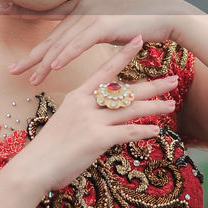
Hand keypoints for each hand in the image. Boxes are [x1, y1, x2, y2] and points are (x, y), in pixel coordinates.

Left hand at [4, 0, 195, 85]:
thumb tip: (75, 44)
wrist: (166, 15)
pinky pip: (81, 42)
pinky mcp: (106, 24)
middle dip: (31, 55)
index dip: (23, 9)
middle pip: (51, 36)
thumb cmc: (138, 24)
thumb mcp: (108, 28)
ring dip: (46, 63)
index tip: (0, 7)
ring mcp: (93, 15)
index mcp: (81, 8)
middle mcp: (83, 8)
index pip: (47, 12)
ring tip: (31, 79)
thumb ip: (88, 34)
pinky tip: (55, 66)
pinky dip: (67, 54)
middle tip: (10, 69)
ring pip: (63, 43)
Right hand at [8, 35, 177, 194]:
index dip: (123, 55)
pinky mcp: (97, 139)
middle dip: (152, 85)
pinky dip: (143, 131)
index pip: (104, 70)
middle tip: (173, 79)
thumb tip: (100, 118)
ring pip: (130, 109)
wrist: (34, 167)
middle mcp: (86, 104)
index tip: (138, 40)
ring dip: (154, 107)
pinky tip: (156, 131)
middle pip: (125, 90)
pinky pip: (127, 132)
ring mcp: (92, 121)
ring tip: (171, 104)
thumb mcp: (65, 122)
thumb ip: (84, 116)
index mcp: (77, 96)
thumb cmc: (48, 149)